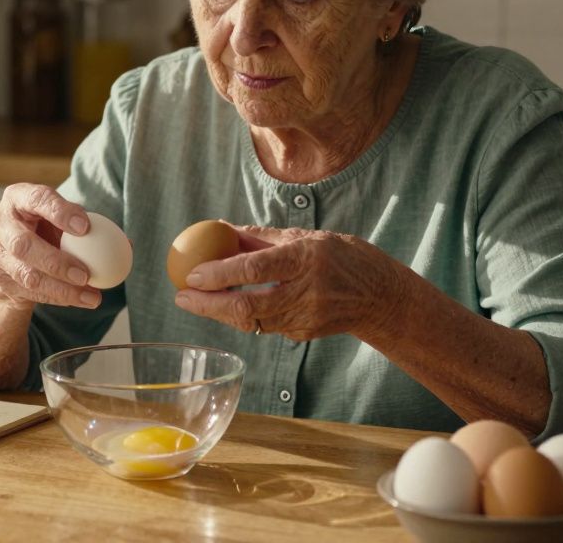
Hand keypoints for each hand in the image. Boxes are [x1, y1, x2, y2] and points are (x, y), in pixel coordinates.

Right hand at [0, 183, 101, 309]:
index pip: (36, 199)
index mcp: (17, 198)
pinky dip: (58, 298)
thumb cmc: (48, 228)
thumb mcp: (62, 219)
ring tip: (91, 296)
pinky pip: (30, 293)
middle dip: (57, 262)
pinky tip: (79, 300)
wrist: (15, 255)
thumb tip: (127, 243)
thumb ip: (89, 226)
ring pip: (26, 275)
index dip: (60, 212)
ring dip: (62, 288)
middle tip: (86, 275)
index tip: (86, 227)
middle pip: (23, 244)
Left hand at [173, 224, 410, 341]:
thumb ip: (260, 238)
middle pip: (246, 306)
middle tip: (181, 298)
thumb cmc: (339, 256)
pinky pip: (265, 325)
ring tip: (195, 301)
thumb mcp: (304, 236)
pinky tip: (226, 306)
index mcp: (304, 258)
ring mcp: (305, 317)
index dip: (218, 274)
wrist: (381, 295)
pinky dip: (243, 316)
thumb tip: (220, 230)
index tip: (191, 274)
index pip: (253, 270)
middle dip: (208, 305)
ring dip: (219, 312)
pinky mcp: (304, 333)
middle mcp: (305, 291)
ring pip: (250, 321)